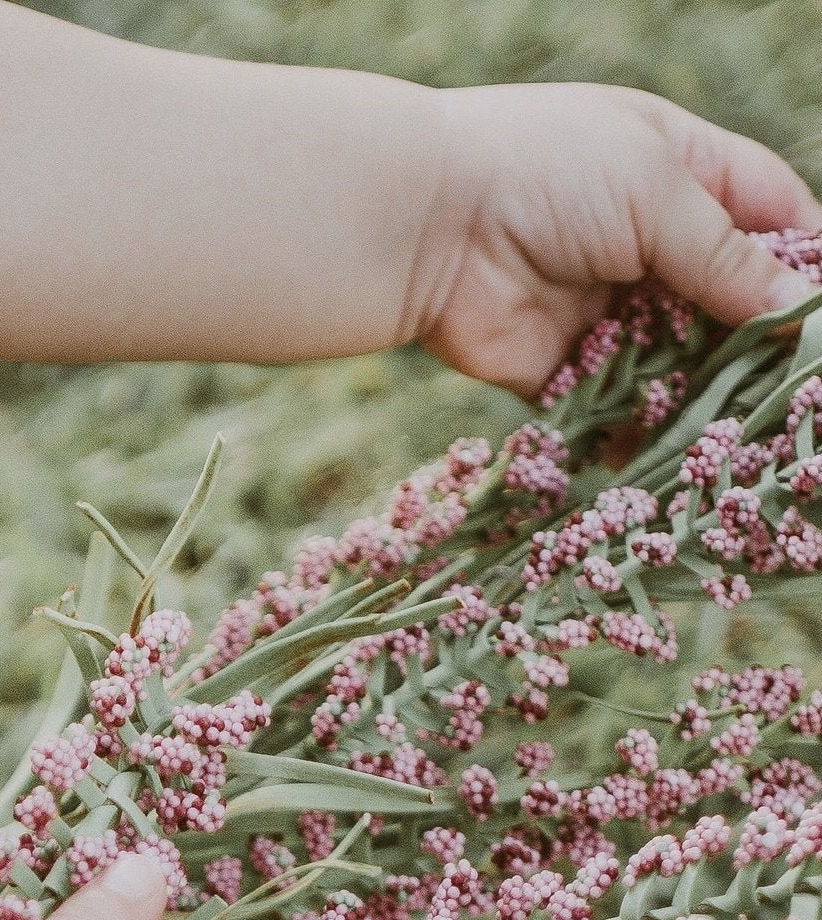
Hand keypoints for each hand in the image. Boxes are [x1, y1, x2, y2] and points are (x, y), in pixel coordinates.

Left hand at [407, 84, 821, 398]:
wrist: (426, 226)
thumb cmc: (546, 175)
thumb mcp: (657, 196)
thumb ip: (726, 257)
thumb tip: (795, 306)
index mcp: (681, 173)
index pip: (769, 216)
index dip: (803, 260)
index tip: (820, 314)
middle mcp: (646, 241)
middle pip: (726, 297)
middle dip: (758, 340)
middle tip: (793, 389)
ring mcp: (603, 307)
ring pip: (674, 359)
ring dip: (706, 393)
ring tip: (746, 432)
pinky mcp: (558, 368)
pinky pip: (610, 406)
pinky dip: (640, 430)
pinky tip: (676, 458)